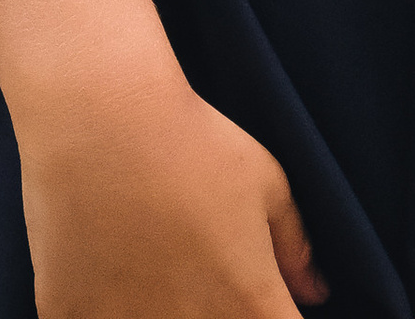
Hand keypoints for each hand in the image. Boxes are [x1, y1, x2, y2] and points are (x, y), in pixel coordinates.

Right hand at [0, 0, 325, 318]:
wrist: (100, 115)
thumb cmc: (192, 140)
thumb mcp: (265, 181)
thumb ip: (294, 246)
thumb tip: (314, 292)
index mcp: (250, 306)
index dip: (277, 316)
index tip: (266, 299)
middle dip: (222, 314)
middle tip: (207, 275)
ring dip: (163, 314)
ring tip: (155, 269)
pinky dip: (106, 309)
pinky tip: (109, 273)